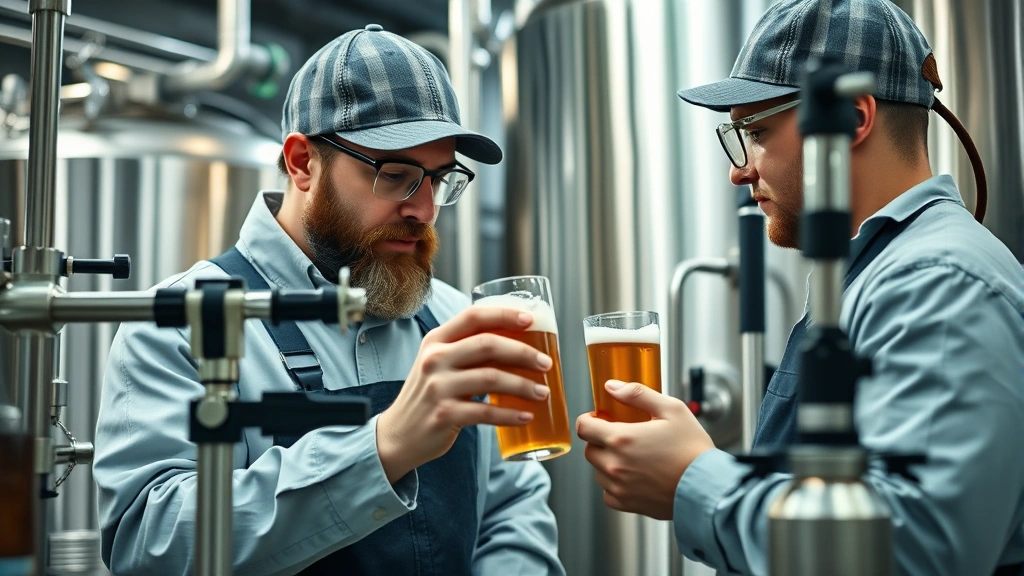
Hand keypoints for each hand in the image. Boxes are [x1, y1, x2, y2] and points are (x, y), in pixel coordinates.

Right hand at [376, 306, 552, 482]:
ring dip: (523, 385)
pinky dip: (510, 414)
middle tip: (546, 363)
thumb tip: (519, 345)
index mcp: (437, 340)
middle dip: (523, 352)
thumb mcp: (439, 364)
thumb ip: (468, 351)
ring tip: (543, 392)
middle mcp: (435, 359)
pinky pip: (486, 412)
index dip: (504, 314)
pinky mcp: (444, 414)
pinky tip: (526, 416)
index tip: (531, 319)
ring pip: (491, 378)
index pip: (474, 316)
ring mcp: (438, 387)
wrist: (398, 435)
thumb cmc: (429, 395)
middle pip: (488, 345)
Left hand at [575, 380, 714, 519]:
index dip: (589, 420)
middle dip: (601, 441)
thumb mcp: (670, 409)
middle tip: (622, 437)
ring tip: (633, 457)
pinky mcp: (627, 504)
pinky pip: (608, 494)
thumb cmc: (692, 449)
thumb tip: (612, 387)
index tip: (599, 419)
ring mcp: (619, 487)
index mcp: (621, 438)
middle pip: (589, 450)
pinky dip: (615, 486)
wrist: (707, 486)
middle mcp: (615, 465)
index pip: (584, 427)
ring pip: (598, 472)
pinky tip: (633, 477)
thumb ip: (637, 394)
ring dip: (608, 463)